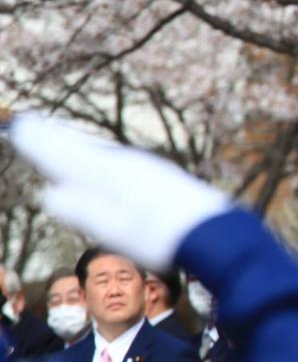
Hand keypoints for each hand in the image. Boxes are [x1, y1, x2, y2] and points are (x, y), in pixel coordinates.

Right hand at [6, 111, 232, 270]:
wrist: (212, 233)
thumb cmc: (159, 237)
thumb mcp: (114, 229)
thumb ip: (82, 211)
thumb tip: (50, 194)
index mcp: (109, 175)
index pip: (65, 155)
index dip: (41, 143)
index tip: (21, 128)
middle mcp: (125, 164)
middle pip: (82, 148)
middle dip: (56, 138)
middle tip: (31, 124)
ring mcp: (144, 168)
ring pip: (101, 152)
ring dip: (79, 144)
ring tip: (59, 136)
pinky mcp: (159, 176)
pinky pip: (118, 159)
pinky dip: (100, 155)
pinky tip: (102, 160)